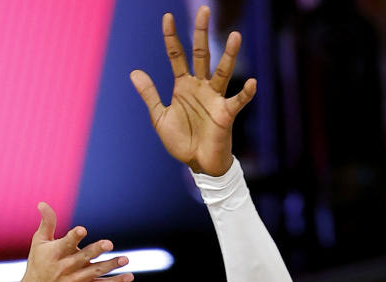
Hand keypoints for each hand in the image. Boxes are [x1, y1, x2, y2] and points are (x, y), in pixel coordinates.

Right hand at [16, 202, 131, 281]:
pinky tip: (129, 277)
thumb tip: (43, 202)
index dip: (74, 237)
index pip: (66, 243)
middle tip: (109, 244)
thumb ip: (47, 223)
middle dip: (95, 250)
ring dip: (111, 265)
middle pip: (83, 257)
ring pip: (95, 271)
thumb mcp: (39, 243)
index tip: (81, 230)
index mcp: (55, 254)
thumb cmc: (38, 265)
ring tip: (125, 259)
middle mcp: (66, 267)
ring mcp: (76, 280)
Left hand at [130, 5, 255, 175]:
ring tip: (236, 35)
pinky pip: (238, 101)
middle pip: (202, 54)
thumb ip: (150, 94)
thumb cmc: (181, 140)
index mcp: (183, 86)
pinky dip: (246, 93)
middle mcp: (200, 86)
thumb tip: (134, 72)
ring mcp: (214, 98)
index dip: (171, 38)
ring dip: (229, 55)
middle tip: (204, 10)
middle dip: (201, 33)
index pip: (177, 56)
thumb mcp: (160, 117)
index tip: (166, 17)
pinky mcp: (226, 113)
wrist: (198, 163)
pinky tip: (252, 83)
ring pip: (223, 71)